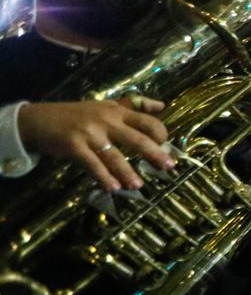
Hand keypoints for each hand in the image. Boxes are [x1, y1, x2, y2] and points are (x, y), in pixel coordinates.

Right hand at [16, 97, 172, 191]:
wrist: (38, 120)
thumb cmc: (76, 114)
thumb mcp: (106, 105)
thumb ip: (134, 105)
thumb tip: (162, 106)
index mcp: (117, 111)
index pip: (147, 121)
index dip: (160, 132)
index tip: (166, 145)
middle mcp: (107, 121)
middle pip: (137, 139)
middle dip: (154, 154)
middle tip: (169, 166)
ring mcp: (90, 134)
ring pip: (115, 156)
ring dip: (128, 172)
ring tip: (138, 185)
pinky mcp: (74, 146)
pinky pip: (92, 165)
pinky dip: (103, 177)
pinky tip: (113, 188)